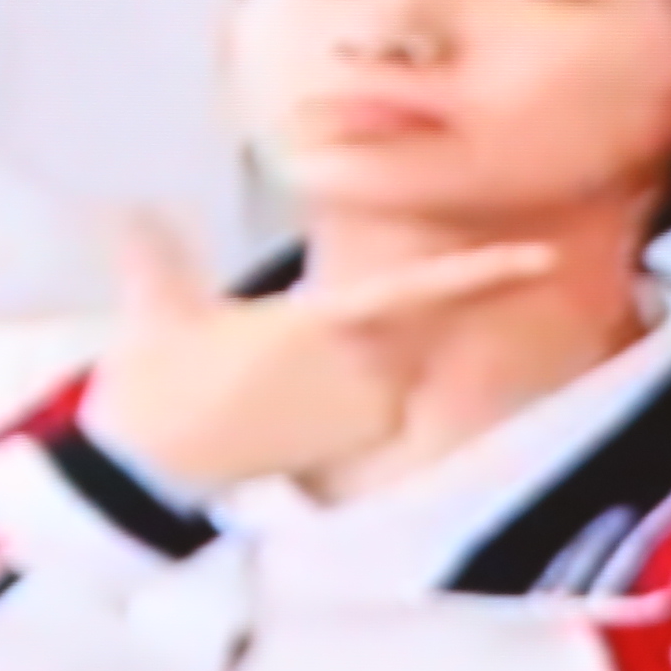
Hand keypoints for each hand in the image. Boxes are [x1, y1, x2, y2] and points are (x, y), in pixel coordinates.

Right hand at [75, 215, 560, 503]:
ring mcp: (366, 412)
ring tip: (268, 386)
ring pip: (388, 372)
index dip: (486, 272)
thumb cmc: (156, 380)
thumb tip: (127, 207)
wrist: (153, 463)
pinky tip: (281, 413)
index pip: (421, 291)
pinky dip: (346, 404)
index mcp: (323, 321)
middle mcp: (361, 368)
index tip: (542, 258)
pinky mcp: (361, 448)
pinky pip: (375, 413)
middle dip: (381, 330)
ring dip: (348, 371)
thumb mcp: (156, 303)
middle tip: (302, 348)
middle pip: (409, 331)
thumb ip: (156, 251)